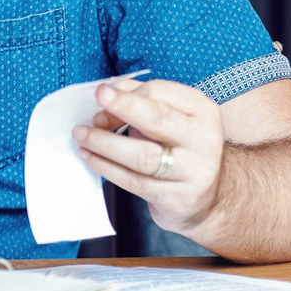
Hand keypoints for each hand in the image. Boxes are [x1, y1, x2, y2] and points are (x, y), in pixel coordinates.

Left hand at [72, 79, 224, 236]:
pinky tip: (90, 157)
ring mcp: (193, 171)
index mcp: (202, 110)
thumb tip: (106, 92)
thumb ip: (141, 100)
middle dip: (122, 106)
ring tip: (81, 135)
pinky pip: (135, 181)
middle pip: (157, 119)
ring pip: (142, 155)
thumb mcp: (172, 118)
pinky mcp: (177, 198)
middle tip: (97, 98)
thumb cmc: (181, 148)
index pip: (160, 92)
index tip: (102, 97)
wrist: (209, 198)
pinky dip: (107, 167)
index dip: (126, 94)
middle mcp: (202, 139)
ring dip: (105, 143)